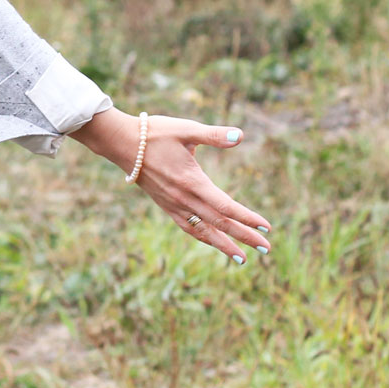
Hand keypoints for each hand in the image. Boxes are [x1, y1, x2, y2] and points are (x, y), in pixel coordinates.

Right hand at [70, 107, 269, 263]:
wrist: (121, 144)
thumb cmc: (155, 133)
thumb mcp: (186, 129)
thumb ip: (213, 134)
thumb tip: (239, 135)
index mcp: (192, 182)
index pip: (226, 207)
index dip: (247, 218)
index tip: (266, 228)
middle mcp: (184, 199)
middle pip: (219, 224)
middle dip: (244, 237)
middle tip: (266, 249)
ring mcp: (173, 205)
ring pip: (203, 231)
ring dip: (223, 245)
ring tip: (242, 258)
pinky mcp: (165, 205)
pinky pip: (187, 227)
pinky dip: (203, 238)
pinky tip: (212, 241)